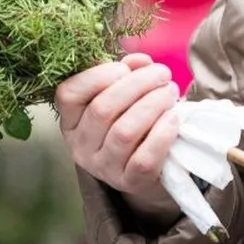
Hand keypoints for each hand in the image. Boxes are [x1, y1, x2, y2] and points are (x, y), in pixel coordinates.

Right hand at [56, 53, 181, 217]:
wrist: (147, 171)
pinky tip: (174, 118)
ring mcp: (103, 168)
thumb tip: (140, 61)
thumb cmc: (129, 122)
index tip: (125, 67)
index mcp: (70, 121)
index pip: (69, 94)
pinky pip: (144, 158)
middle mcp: (80, 146)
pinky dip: (162, 134)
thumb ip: (125, 74)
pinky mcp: (130, 183)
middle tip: (162, 74)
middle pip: (102, 109)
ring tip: (170, 92)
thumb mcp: (119, 97)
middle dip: (137, 84)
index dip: (97, 75)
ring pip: (124, 132)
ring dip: (152, 105)